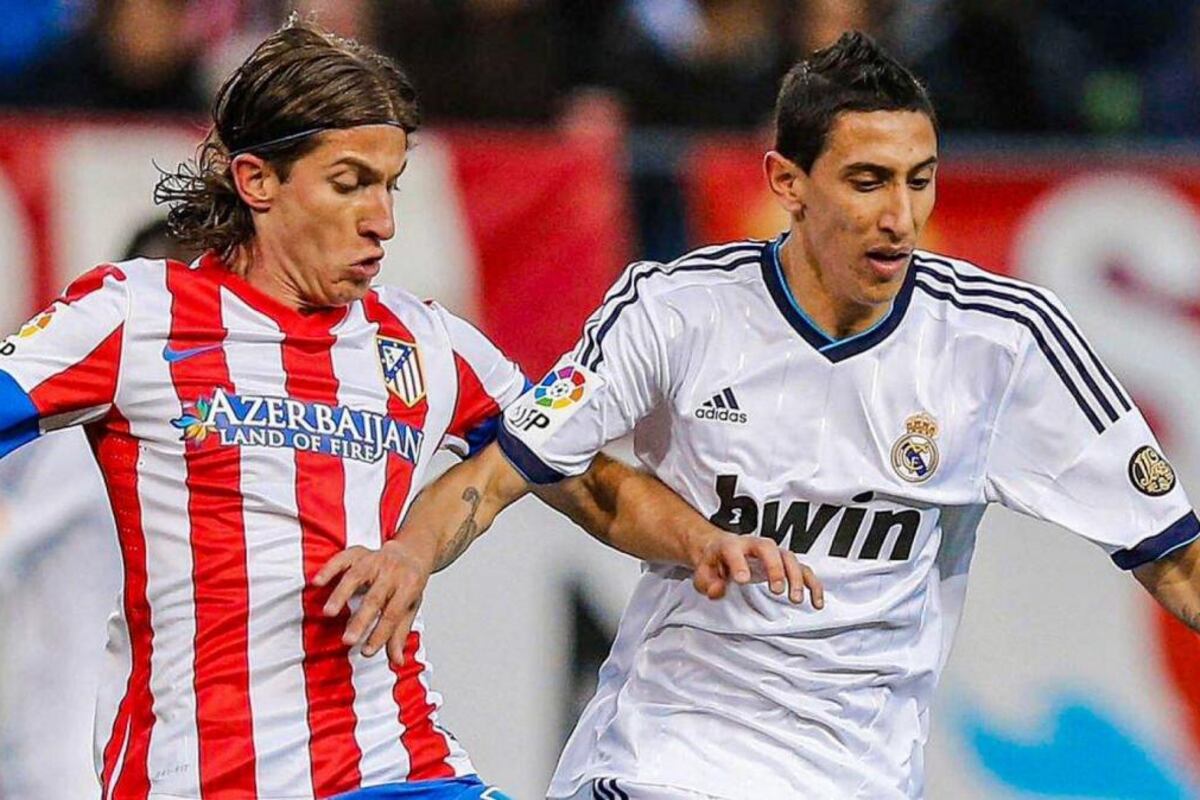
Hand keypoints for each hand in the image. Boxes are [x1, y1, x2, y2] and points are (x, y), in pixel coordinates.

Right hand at [312, 539, 431, 663]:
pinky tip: (317, 582)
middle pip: (375, 597)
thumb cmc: (409, 584)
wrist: (412, 551)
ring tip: (329, 613)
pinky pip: (342, 558)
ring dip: (341, 594)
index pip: (393, 614)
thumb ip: (400, 634)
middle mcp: (392, 571)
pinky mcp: (359, 552)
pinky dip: (329, 569)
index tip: (366, 652)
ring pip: (357, 576)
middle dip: (361, 620)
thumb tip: (397, 662)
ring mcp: (375, 560)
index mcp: (409, 586)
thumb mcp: (411, 607)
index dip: (380, 634)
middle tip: (348, 640)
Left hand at [691, 533, 823, 607]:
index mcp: (731, 545)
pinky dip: (813, 585)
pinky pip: (804, 571)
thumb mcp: (702, 574)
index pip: (735, 550)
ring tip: (795, 600)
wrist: (722, 550)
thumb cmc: (714, 563)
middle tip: (776, 591)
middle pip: (769, 549)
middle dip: (775, 568)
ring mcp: (773, 553)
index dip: (739, 563)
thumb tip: (717, 589)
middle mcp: (755, 545)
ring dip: (796, 578)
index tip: (742, 580)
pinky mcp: (785, 565)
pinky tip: (816, 603)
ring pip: (790, 559)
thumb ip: (707, 583)